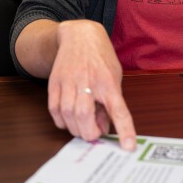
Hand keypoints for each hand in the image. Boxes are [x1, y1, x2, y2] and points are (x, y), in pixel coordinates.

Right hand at [47, 20, 136, 150]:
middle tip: (94, 133)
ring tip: (82, 126)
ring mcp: (68, 81)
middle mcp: (87, 81)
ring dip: (75, 128)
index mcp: (108, 81)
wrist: (79, 35)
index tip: (128, 147)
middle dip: (89, 133)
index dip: (124, 130)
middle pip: (84, 115)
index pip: (118, 110)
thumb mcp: (114, 77)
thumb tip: (103, 129)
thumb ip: (109, 103)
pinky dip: (61, 120)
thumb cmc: (101, 57)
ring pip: (67, 114)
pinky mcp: (54, 82)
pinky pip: (54, 109)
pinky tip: (68, 119)